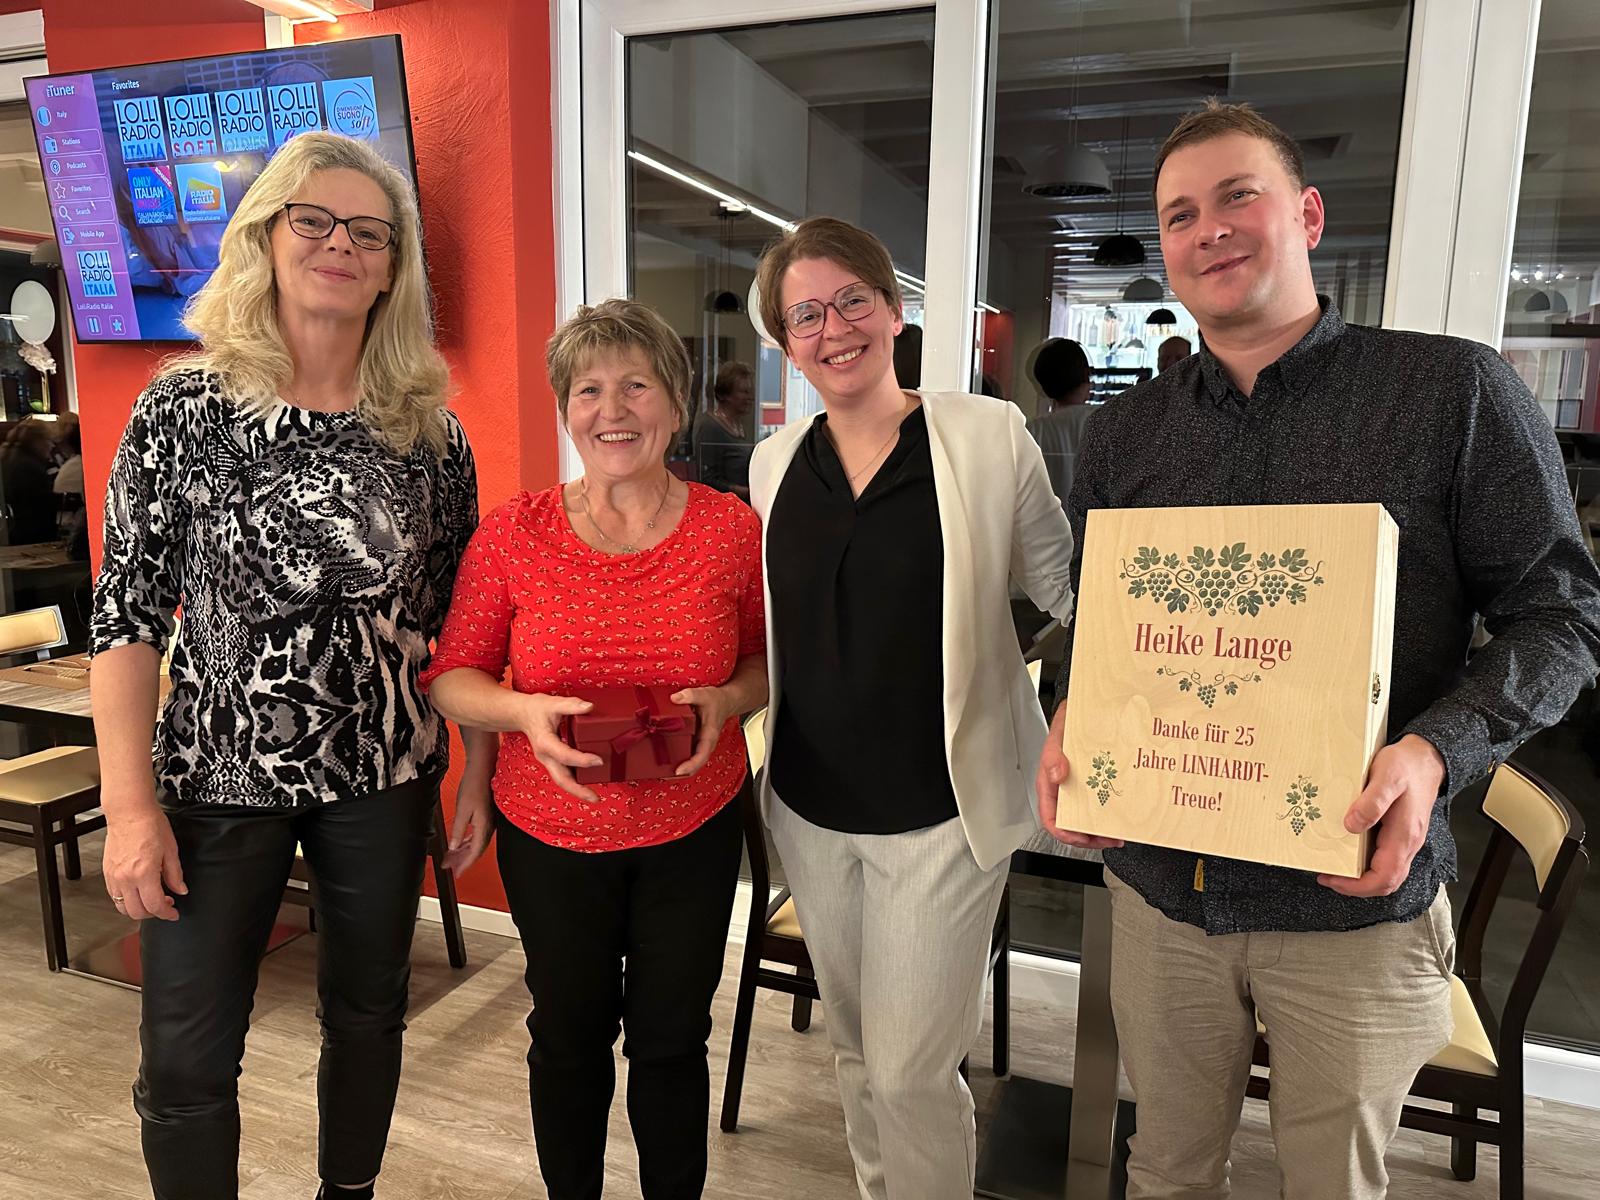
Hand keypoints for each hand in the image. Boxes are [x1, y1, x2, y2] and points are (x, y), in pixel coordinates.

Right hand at [102, 801, 185, 920]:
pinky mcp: (107, 873)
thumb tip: (180, 890)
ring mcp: (113, 876)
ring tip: (152, 899)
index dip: (166, 914)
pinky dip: (126, 900)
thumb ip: (175, 874)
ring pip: (122, 907)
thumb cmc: (150, 825)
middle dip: (154, 914)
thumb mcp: (171, 850)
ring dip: (138, 909)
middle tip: (166, 905)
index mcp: (144, 873)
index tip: (174, 914)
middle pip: (137, 912)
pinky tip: (139, 891)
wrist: (129, 812)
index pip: (154, 906)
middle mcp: (125, 878)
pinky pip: (114, 896)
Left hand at [443, 772, 494, 875]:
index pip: (475, 852)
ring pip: (476, 842)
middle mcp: (489, 825)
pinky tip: (461, 842)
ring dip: (464, 851)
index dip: (465, 864)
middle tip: (450, 867)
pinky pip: (478, 834)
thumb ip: (458, 830)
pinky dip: (468, 841)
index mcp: (484, 826)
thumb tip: (454, 846)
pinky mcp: (487, 814)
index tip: (456, 873)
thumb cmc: (474, 784)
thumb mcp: (462, 809)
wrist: (484, 766)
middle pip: (476, 850)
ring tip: (452, 856)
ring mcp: (489, 820)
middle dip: (463, 860)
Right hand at [519, 693, 603, 803]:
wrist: (521, 714)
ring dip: (577, 790)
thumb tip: (589, 707)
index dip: (582, 760)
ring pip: (562, 780)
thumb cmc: (536, 709)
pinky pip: (564, 775)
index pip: (564, 755)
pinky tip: (588, 784)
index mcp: (545, 742)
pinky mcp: (552, 762)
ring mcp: (548, 761)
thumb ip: (571, 705)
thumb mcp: (553, 703)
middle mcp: (545, 756)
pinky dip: (575, 782)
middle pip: (561, 779)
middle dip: (578, 790)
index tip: (599, 760)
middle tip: (595, 798)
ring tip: (594, 797)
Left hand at [670, 685, 739, 776]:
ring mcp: (699, 745)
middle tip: (662, 775)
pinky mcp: (694, 742)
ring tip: (660, 771)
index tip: (678, 771)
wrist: (724, 701)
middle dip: (679, 772)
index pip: (702, 756)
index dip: (691, 765)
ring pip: (690, 762)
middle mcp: (704, 744)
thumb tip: (674, 698)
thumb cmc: (716, 700)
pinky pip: (686, 754)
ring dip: (677, 769)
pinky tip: (663, 759)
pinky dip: (676, 759)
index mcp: (709, 736)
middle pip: (694, 765)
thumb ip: (690, 695)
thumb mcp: (704, 695)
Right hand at [1036, 703, 1123, 850]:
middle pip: (1071, 825)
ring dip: (1101, 831)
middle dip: (1089, 838)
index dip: (1064, 833)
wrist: (1086, 712)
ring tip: (1118, 834)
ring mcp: (1079, 790)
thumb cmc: (1067, 725)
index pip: (1051, 818)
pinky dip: (1109, 815)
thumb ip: (1053, 755)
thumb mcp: (1058, 737)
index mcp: (1049, 786)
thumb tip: (1057, 775)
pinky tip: (1121, 816)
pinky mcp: (1093, 786)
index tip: (1081, 838)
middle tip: (1109, 839)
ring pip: (1086, 819)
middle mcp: (1063, 792)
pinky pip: (1099, 807)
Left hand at [1319, 734, 1444, 896]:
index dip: (1357, 886)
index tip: (1332, 879)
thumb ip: (1371, 802)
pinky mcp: (1400, 833)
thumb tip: (1351, 825)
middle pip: (1386, 882)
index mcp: (1404, 835)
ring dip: (1360, 877)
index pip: (1384, 877)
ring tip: (1334, 867)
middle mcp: (1408, 843)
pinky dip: (1365, 863)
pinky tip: (1348, 851)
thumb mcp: (1386, 777)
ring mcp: (1405, 840)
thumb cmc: (1407, 766)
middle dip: (1356, 886)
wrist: (1426, 757)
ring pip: (1386, 872)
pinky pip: (1384, 858)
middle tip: (1328, 876)